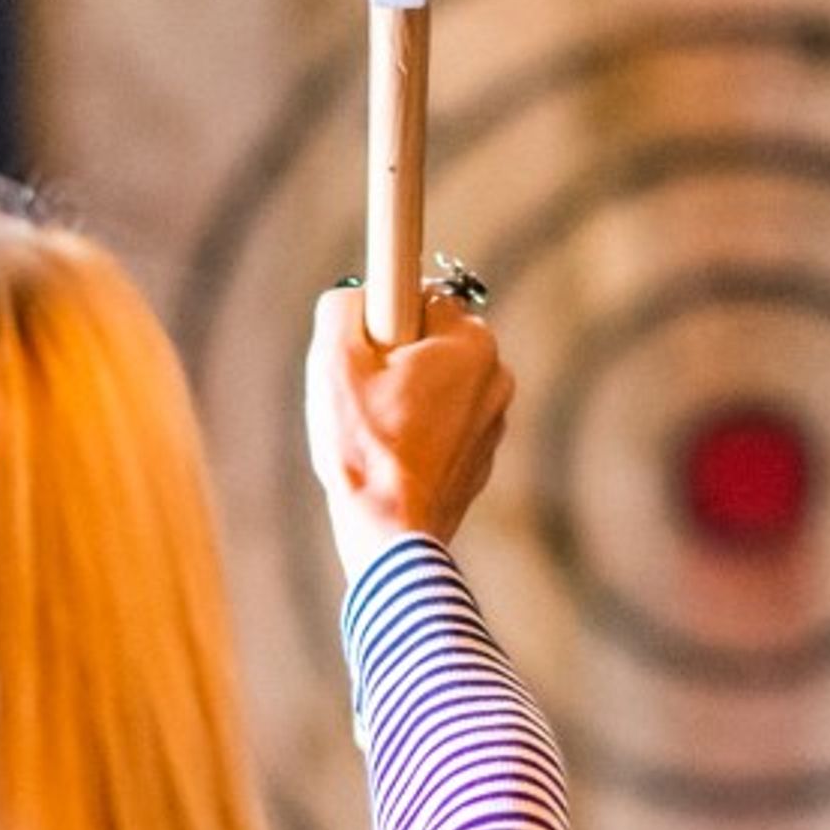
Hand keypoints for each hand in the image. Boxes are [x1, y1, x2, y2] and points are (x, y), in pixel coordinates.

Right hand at [306, 287, 513, 577]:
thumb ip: (342, 306)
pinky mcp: (480, 456)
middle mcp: (496, 375)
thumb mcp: (334, 359)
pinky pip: (442, 424)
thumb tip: (354, 297)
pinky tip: (390, 457)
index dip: (381, 317)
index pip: (420, 295)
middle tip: (360, 392)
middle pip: (429, 340)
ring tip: (373, 432)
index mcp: (471, 342)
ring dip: (403, 395)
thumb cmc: (364, 448)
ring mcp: (493, 420)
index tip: (364, 347)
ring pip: (435, 384)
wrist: (391, 534)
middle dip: (393, 357)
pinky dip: (416, 431)